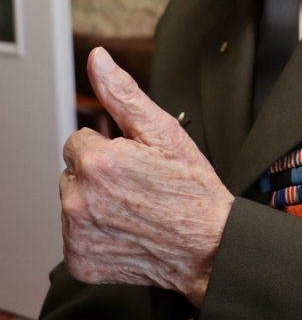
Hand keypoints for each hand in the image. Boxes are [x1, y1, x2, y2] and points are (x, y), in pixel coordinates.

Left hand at [60, 47, 233, 307]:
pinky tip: (126, 231)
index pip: (79, 142)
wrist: (209, 246)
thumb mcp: (162, 132)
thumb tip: (98, 59)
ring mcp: (77, 234)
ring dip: (95, 202)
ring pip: (74, 201)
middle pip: (74, 171)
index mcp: (97, 162)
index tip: (136, 163)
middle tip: (138, 186)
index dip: (110, 149)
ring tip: (134, 208)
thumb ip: (122, 93)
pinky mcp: (79, 260)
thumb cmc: (191, 189)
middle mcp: (79, 199)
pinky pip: (74, 235)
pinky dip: (95, 234)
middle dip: (100, 174)